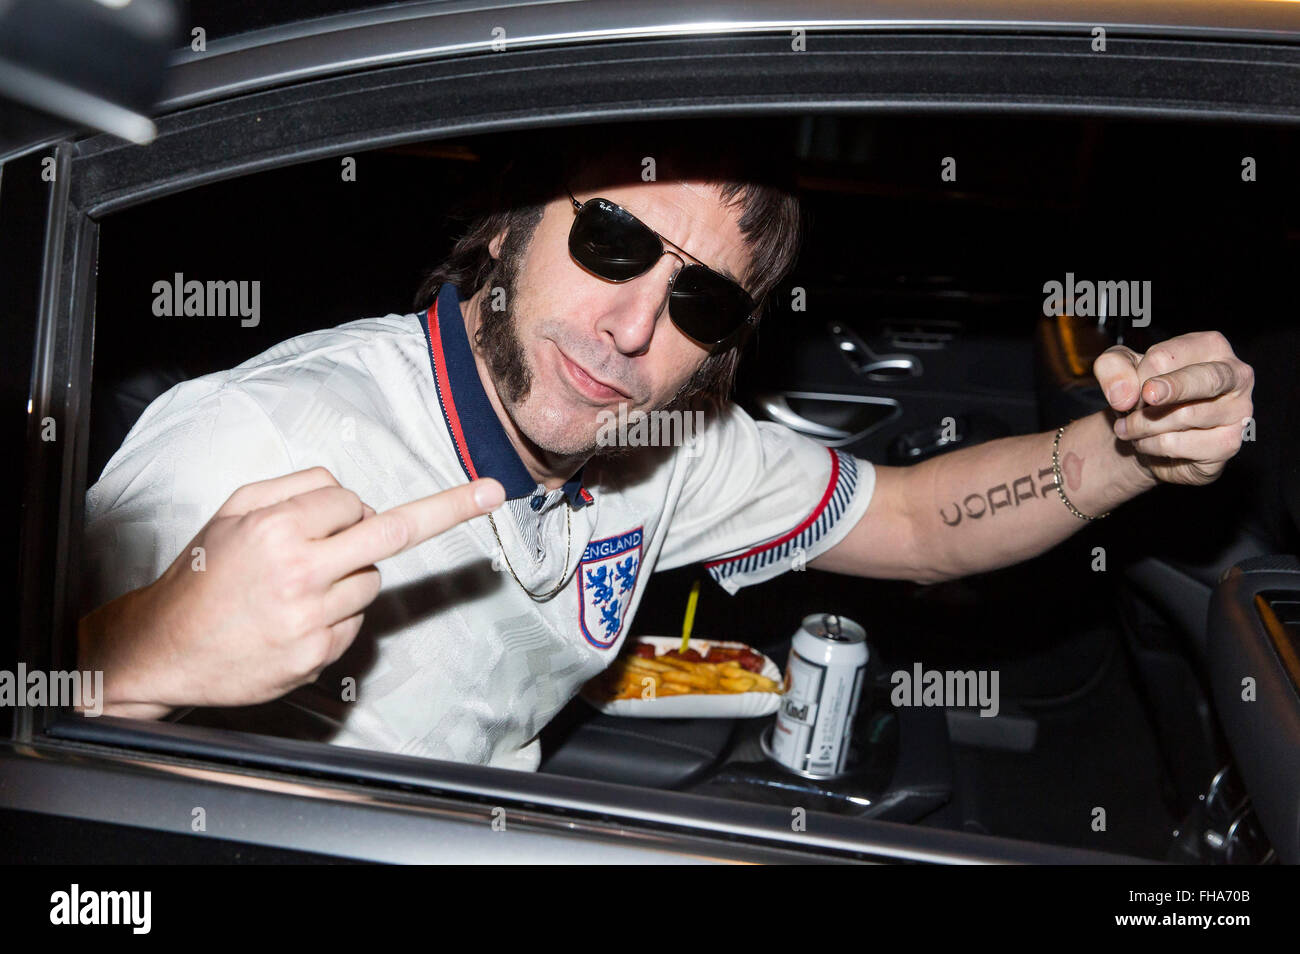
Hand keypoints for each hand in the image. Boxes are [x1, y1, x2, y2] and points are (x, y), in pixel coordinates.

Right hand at [79, 466, 504, 715]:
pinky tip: (293, 621)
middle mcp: (301, 571)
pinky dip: (337, 616)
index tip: (343, 513)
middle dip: (448, 509)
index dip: (342, 507)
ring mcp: (312, 618)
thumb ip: (292, 488)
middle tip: (493, 492)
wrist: (164, 650)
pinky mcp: (317, 656)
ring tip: (296, 590)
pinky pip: (355, 622)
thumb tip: (351, 493)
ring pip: (371, 581)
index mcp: (278, 528)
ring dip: (351, 576)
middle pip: (393, 532)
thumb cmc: (200, 575)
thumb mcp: (231, 512)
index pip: (349, 500)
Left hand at [1092, 331, 1253, 486]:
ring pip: (1185, 416)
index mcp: (1210, 346)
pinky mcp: (1227, 444)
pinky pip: (1181, 445)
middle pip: (1203, 379)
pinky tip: (1146, 443)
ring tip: (1128, 428)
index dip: (1137, 376)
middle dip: (1171, 388)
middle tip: (1145, 397)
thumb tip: (1124, 395)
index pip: (1166, 356)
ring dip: (1143, 425)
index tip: (1129, 390)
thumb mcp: (1119, 369)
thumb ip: (1113, 368)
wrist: (1149, 434)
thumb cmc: (1144, 393)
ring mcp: (1238, 411)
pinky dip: (1151, 445)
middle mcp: (1234, 375)